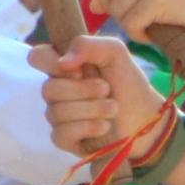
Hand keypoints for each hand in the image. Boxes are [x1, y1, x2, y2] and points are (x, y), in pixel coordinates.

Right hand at [41, 38, 167, 163]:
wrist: (147, 118)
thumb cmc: (128, 84)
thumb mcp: (114, 53)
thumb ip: (88, 45)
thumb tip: (63, 62)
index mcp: (64, 68)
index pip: (37, 58)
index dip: (50, 62)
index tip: (76, 68)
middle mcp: (57, 91)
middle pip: (48, 89)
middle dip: (83, 90)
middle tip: (106, 90)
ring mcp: (58, 116)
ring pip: (57, 112)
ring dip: (91, 109)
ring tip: (113, 109)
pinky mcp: (64, 139)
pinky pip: (61, 134)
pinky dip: (87, 128)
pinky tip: (104, 127)